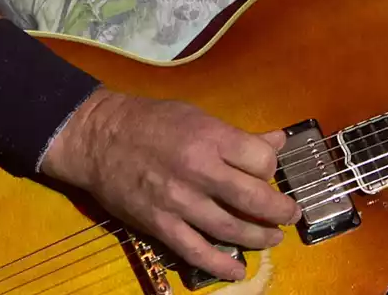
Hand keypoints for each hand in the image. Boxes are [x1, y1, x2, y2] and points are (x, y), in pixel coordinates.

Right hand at [40, 88, 299, 280]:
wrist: (97, 138)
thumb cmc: (149, 121)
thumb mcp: (196, 116)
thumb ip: (237, 135)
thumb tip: (277, 141)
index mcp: (210, 138)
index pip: (260, 161)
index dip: (271, 169)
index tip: (268, 173)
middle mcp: (198, 170)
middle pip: (253, 198)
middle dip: (280, 211)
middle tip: (290, 216)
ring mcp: (179, 201)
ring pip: (230, 228)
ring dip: (259, 238)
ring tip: (272, 238)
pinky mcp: (160, 224)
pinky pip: (196, 251)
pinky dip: (220, 264)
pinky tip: (237, 271)